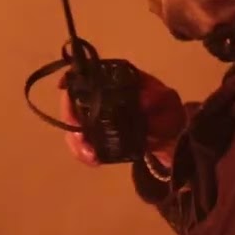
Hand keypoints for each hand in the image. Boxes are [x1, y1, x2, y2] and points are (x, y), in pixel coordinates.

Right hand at [60, 70, 184, 167]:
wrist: (172, 138)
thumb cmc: (169, 112)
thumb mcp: (168, 101)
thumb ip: (158, 98)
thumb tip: (143, 98)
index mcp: (116, 80)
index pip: (89, 74)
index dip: (72, 79)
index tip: (62, 88)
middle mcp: (102, 96)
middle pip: (74, 101)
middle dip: (71, 118)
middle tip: (82, 137)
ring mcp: (97, 117)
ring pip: (75, 125)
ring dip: (76, 140)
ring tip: (91, 156)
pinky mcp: (98, 136)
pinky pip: (82, 143)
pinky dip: (83, 152)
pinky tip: (93, 160)